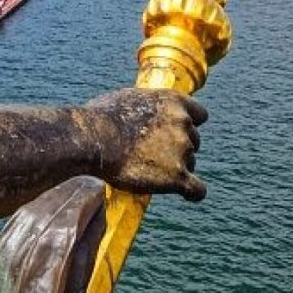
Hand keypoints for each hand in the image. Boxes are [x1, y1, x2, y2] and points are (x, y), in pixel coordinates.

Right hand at [87, 88, 207, 200]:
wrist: (92, 139)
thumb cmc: (99, 117)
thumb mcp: (126, 99)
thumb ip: (144, 107)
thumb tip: (140, 114)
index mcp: (173, 101)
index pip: (199, 115)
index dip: (187, 125)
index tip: (173, 132)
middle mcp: (183, 123)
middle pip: (194, 141)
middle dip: (177, 148)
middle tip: (151, 156)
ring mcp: (183, 149)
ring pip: (190, 163)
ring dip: (175, 168)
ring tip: (146, 171)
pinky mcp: (177, 176)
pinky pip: (197, 190)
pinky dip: (191, 192)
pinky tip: (182, 193)